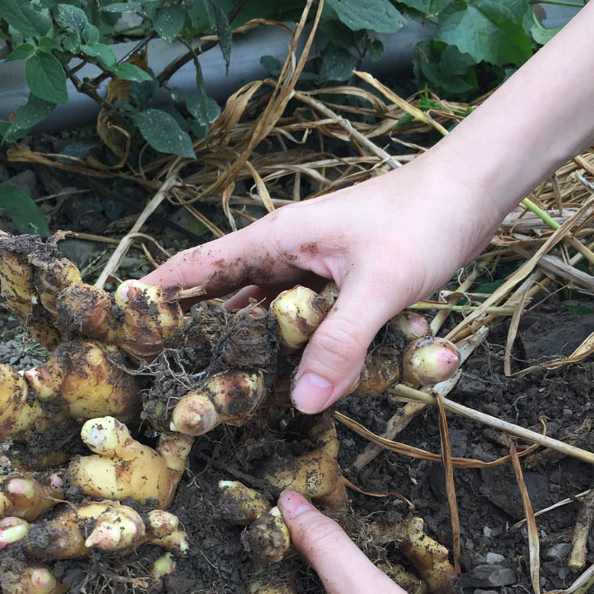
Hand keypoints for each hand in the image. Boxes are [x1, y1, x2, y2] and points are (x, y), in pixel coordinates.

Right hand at [139, 154, 500, 413]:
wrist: (475, 191)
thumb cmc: (424, 219)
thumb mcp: (379, 285)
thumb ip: (342, 342)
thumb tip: (305, 402)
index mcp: (277, 240)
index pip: (199, 266)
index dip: (157, 291)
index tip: (118, 318)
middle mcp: (287, 254)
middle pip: (225, 297)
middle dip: (196, 332)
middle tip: (166, 375)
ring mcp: (313, 270)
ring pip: (265, 314)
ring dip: (246, 346)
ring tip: (217, 386)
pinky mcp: (340, 285)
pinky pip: (303, 321)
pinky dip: (292, 345)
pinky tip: (289, 374)